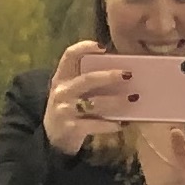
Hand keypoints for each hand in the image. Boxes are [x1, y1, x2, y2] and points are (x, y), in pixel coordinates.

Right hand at [43, 38, 124, 155]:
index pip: (69, 55)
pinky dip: (110, 125)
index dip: (84, 47)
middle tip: (128, 74)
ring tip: (133, 98)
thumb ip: (87, 80)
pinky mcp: (72, 128)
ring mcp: (65, 110)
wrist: (52, 138)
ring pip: (94, 103)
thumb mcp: (71, 91)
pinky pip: (95, 125)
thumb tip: (120, 72)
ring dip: (116, 100)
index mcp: (62, 77)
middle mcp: (62, 91)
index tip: (102, 47)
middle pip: (88, 79)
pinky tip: (122, 124)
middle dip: (109, 76)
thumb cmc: (69, 108)